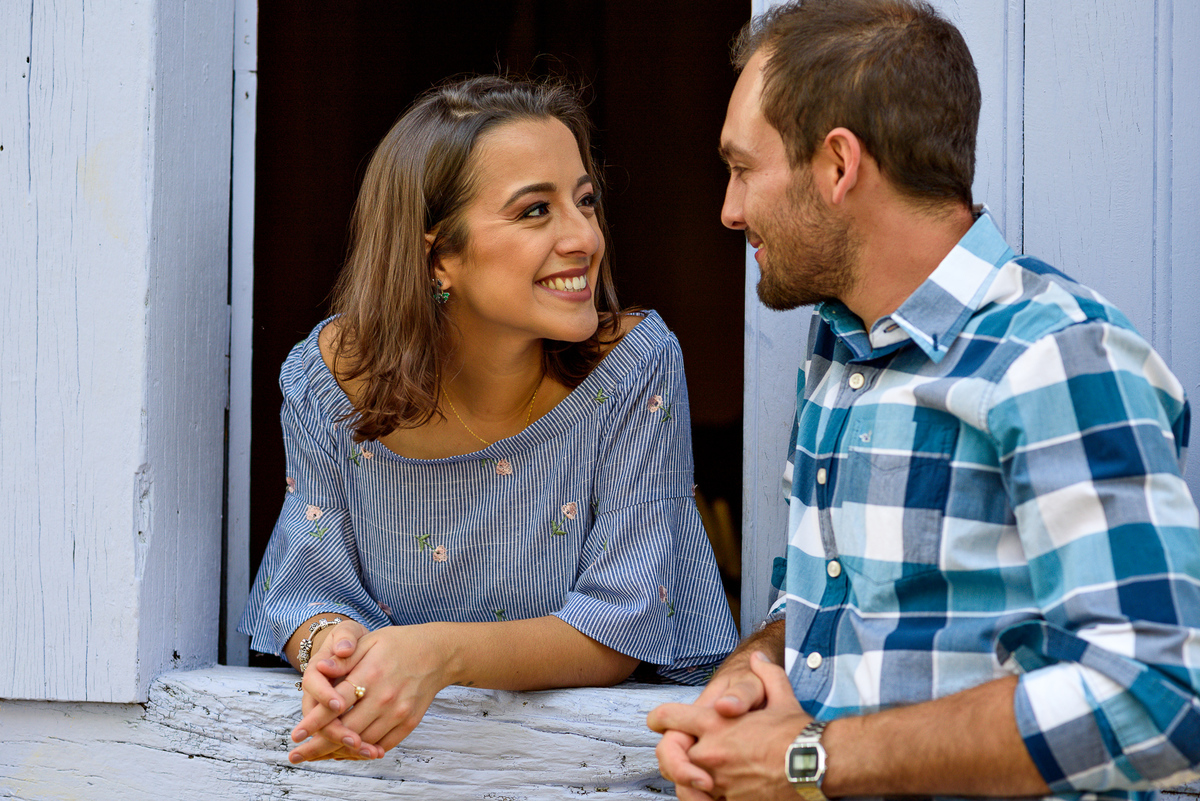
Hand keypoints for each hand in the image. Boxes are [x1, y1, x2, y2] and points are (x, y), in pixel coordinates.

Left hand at [288, 622, 451, 762]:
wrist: (439, 653)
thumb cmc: (400, 644)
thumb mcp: (370, 641)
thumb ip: (345, 659)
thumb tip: (321, 668)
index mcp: (370, 674)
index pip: (334, 705)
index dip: (312, 722)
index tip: (295, 735)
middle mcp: (384, 697)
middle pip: (345, 730)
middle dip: (318, 745)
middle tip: (298, 755)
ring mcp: (398, 712)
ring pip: (363, 741)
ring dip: (340, 751)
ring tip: (319, 756)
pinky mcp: (409, 722)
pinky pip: (383, 745)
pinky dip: (365, 751)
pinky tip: (350, 752)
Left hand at [649, 652, 807, 800]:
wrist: (816, 764)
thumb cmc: (797, 732)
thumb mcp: (780, 695)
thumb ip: (764, 674)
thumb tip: (757, 659)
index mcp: (716, 723)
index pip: (668, 718)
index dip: (659, 719)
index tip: (657, 722)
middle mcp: (710, 753)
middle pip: (672, 755)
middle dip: (676, 754)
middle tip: (680, 756)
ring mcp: (719, 781)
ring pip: (685, 783)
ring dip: (689, 779)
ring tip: (698, 777)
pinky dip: (708, 798)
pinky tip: (716, 791)